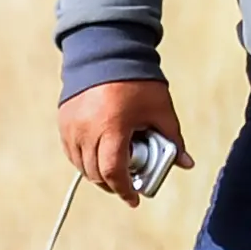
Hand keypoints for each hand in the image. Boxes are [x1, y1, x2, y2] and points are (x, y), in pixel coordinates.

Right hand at [59, 79, 188, 203]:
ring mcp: (71, 125)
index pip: (113, 172)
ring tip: (114, 169)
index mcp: (112, 128)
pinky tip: (98, 156)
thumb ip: (173, 139)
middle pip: (96, 173)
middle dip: (113, 184)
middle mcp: (87, 130)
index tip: (134, 199)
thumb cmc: (137, 80)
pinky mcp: (64, 119)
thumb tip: (186, 163)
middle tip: (128, 184)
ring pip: (81, 165)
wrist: (107, 50)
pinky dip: (84, 159)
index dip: (124, 190)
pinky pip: (71, 150)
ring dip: (97, 173)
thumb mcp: (160, 109)